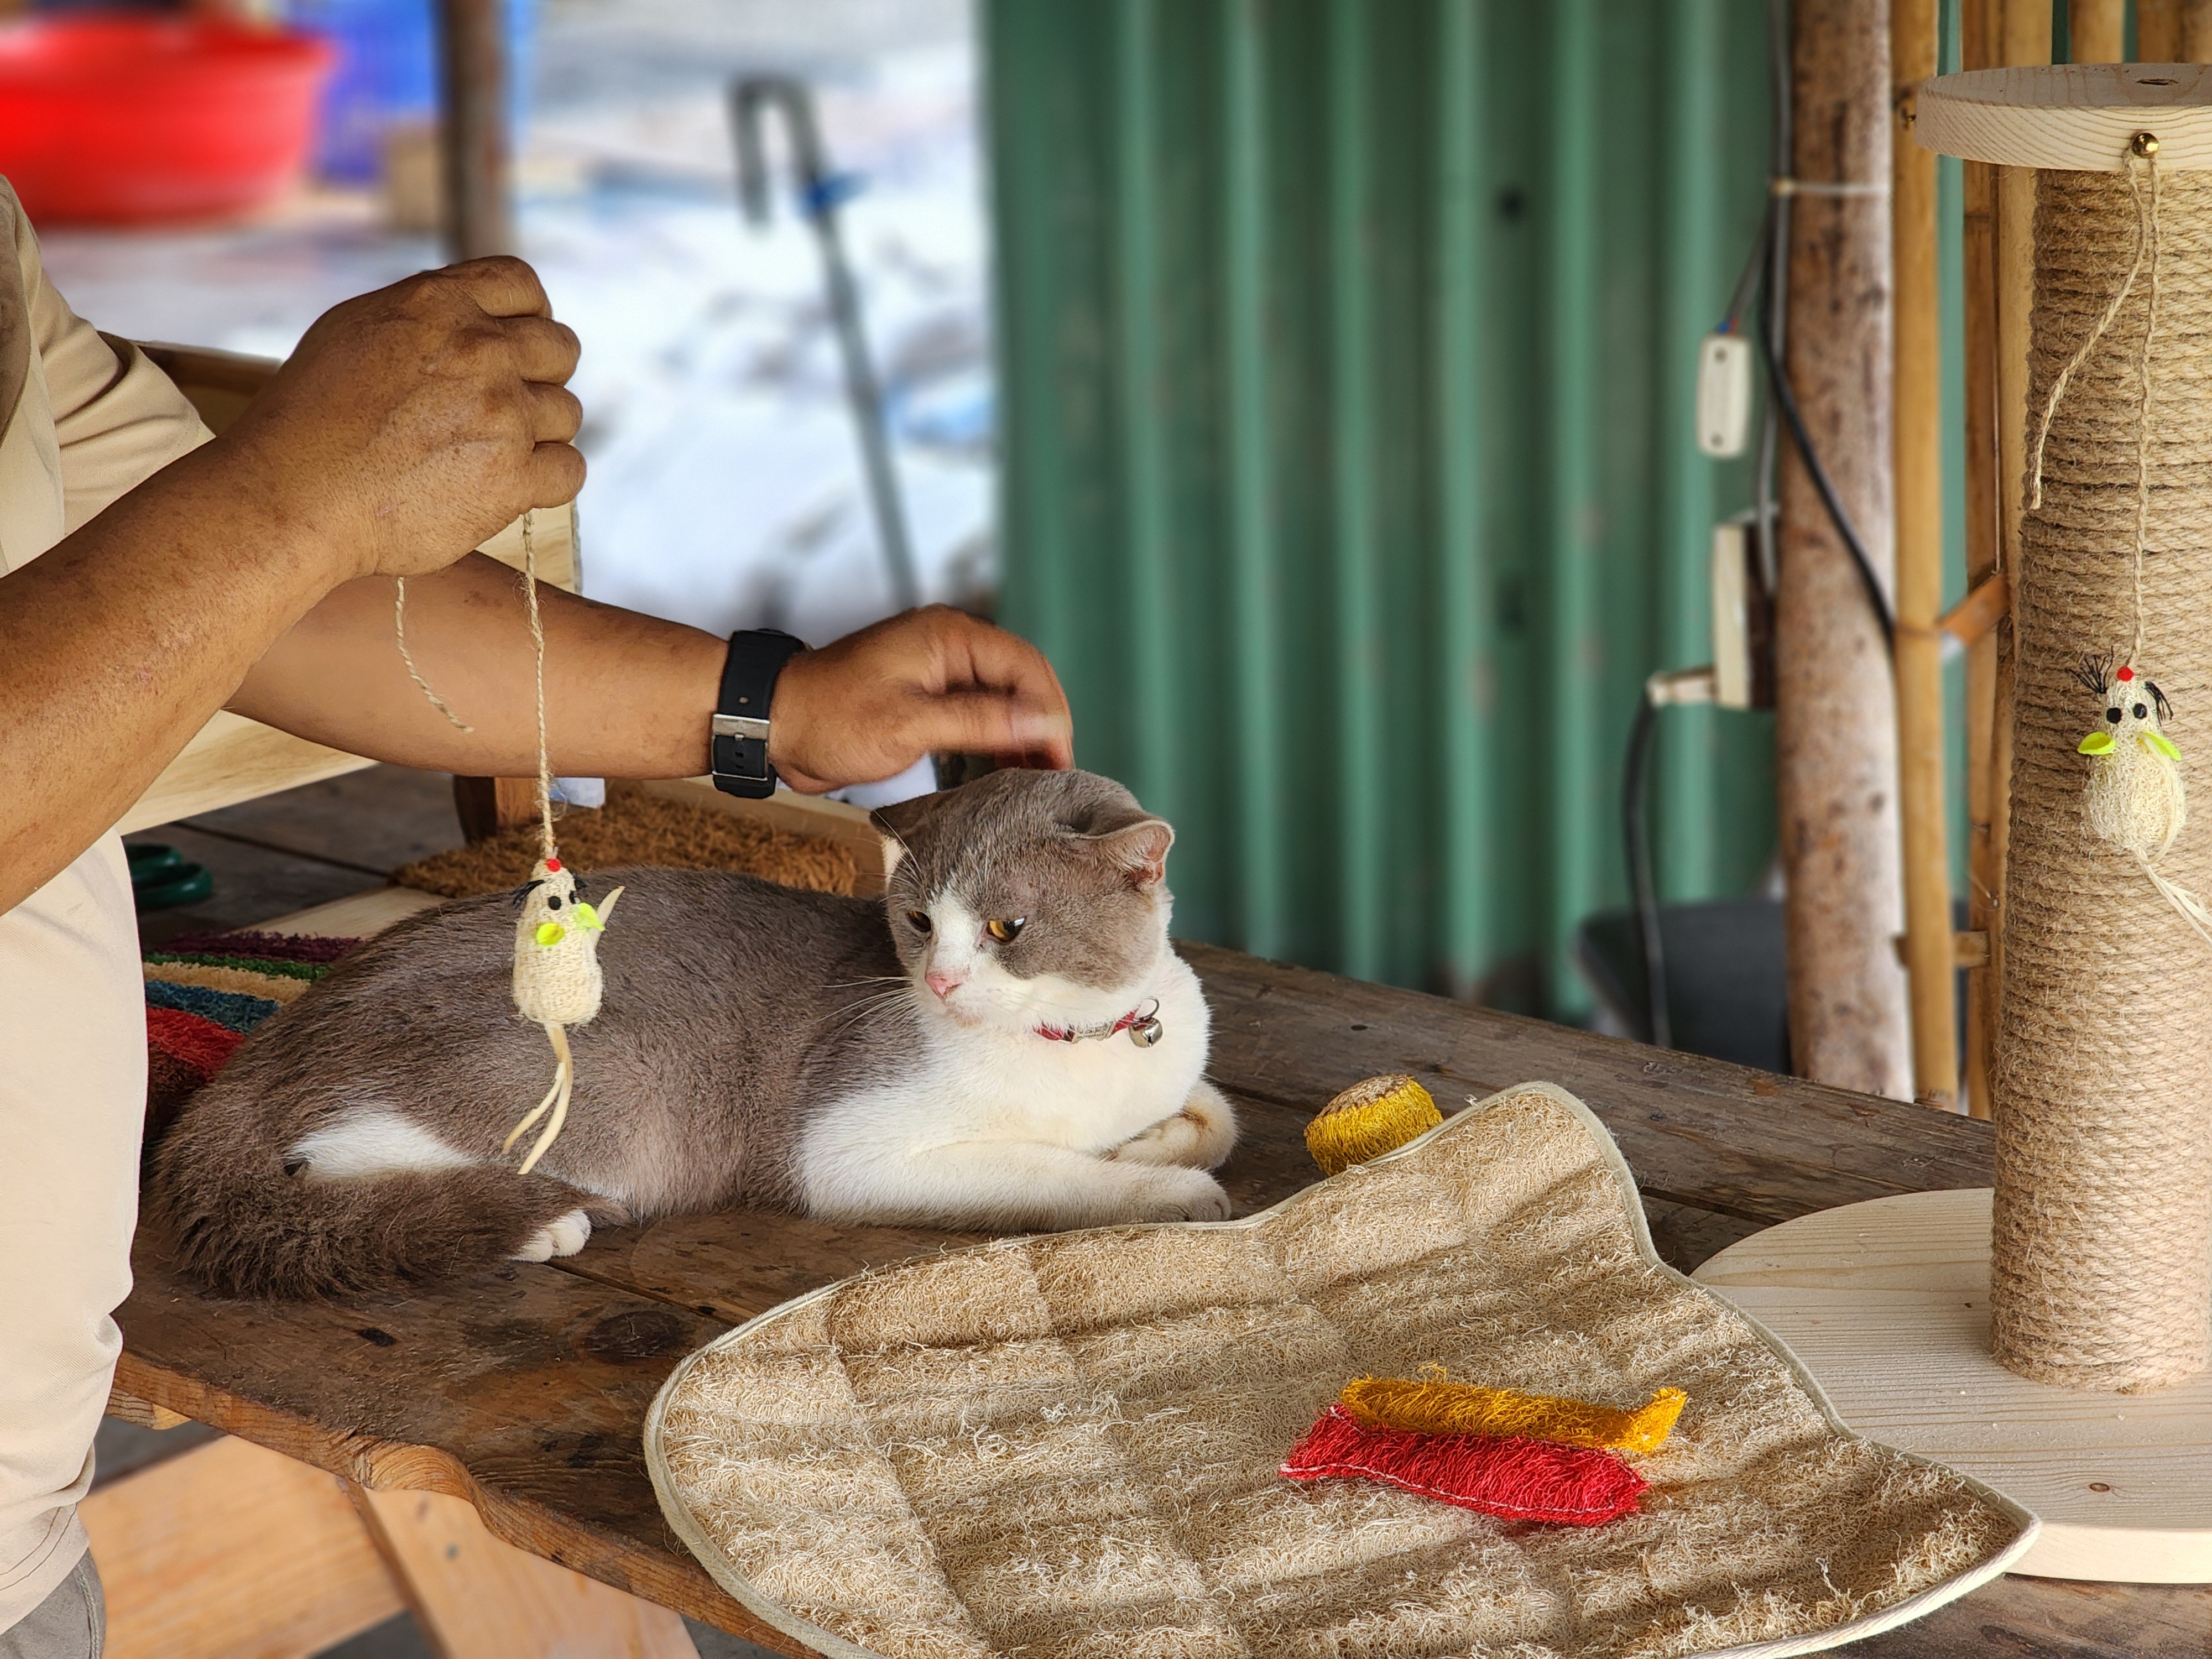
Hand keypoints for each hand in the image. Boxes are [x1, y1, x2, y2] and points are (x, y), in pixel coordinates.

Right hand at [216, 257, 583, 582]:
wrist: (293, 494)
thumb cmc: (308, 418)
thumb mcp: (356, 330)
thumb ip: (425, 318)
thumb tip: (469, 315)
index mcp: (441, 303)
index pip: (523, 284)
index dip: (529, 316)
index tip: (514, 345)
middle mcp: (481, 350)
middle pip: (559, 349)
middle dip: (539, 376)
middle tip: (499, 408)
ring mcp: (503, 414)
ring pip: (567, 413)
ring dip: (539, 433)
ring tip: (488, 453)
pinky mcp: (513, 478)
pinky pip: (570, 471)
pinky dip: (548, 480)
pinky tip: (512, 486)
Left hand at [766, 606, 1073, 792]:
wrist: (774, 725)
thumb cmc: (829, 718)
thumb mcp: (908, 724)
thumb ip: (979, 722)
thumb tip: (1041, 723)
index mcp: (948, 637)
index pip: (1025, 666)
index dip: (1050, 711)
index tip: (1060, 756)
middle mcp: (949, 647)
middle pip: (1020, 680)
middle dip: (1042, 724)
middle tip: (1054, 773)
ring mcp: (938, 672)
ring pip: (1002, 699)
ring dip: (1021, 735)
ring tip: (1035, 777)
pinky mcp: (926, 698)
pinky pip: (977, 713)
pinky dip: (995, 740)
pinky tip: (1004, 770)